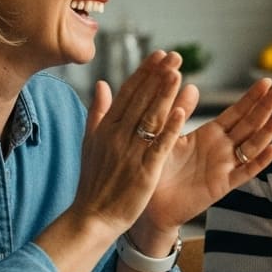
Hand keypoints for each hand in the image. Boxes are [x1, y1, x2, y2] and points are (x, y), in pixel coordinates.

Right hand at [71, 51, 188, 236]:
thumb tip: (101, 83)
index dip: (145, 73)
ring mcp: (130, 153)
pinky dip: (170, 128)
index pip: (128, 93)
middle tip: (174, 55)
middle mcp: (117, 136)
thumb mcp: (90, 143)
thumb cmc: (94, 181)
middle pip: (140, 100)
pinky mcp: (144, 171)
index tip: (159, 55)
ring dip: (164, 94)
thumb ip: (98, 112)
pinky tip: (180, 111)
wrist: (92, 217)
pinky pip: (159, 146)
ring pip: (150, 118)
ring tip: (177, 72)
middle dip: (157, 76)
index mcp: (106, 128)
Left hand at [141, 77, 271, 243]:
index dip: (252, 97)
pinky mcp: (223, 185)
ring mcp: (225, 166)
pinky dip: (261, 161)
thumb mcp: (167, 134)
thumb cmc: (157, 168)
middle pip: (250, 124)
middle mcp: (222, 148)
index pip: (237, 112)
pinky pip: (245, 172)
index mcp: (210, 134)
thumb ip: (179, 111)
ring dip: (270, 129)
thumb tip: (190, 84)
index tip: (266, 81)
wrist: (151, 203)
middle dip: (266, 106)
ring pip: (254, 144)